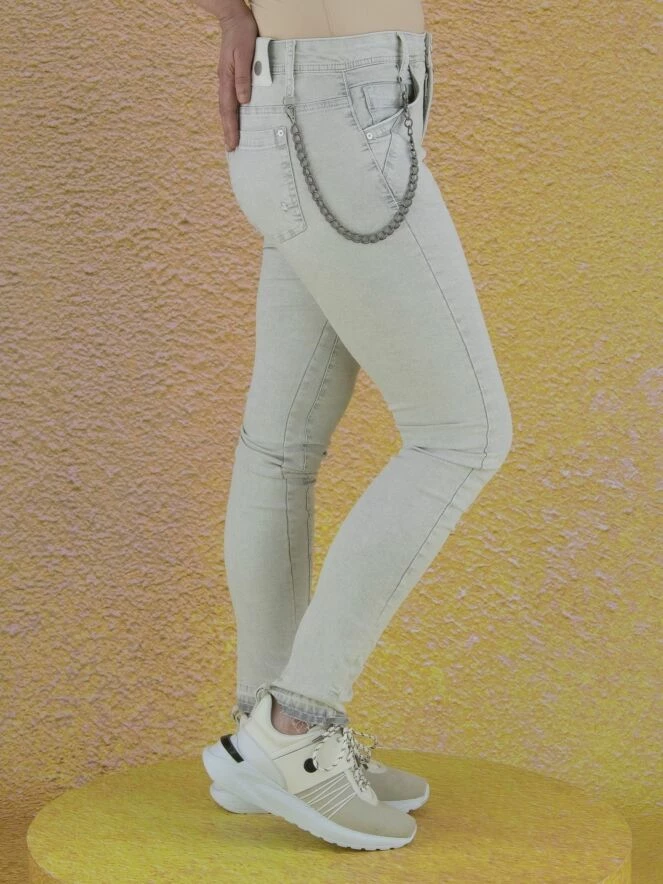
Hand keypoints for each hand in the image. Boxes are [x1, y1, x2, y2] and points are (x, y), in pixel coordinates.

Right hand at [217, 6, 257, 151]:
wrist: (234, 19)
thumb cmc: (242, 34)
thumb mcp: (245, 54)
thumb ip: (243, 77)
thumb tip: (244, 100)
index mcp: (227, 78)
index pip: (229, 109)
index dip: (231, 128)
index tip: (233, 143)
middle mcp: (224, 81)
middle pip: (225, 111)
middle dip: (228, 130)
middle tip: (231, 149)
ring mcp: (226, 79)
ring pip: (226, 106)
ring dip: (229, 123)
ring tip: (232, 138)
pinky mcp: (230, 76)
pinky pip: (230, 99)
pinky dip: (231, 112)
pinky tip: (235, 118)